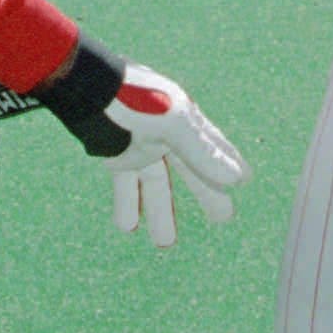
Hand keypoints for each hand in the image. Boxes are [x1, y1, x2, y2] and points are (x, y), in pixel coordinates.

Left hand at [62, 62, 250, 248]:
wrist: (88, 90)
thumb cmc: (134, 100)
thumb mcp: (173, 125)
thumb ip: (202, 153)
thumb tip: (237, 179)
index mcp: (183, 120)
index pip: (212, 146)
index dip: (228, 162)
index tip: (245, 179)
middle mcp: (165, 134)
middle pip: (191, 170)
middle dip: (206, 192)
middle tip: (224, 217)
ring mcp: (141, 145)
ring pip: (157, 184)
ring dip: (160, 211)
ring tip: (164, 242)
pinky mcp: (117, 154)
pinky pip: (126, 185)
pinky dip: (128, 204)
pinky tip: (128, 226)